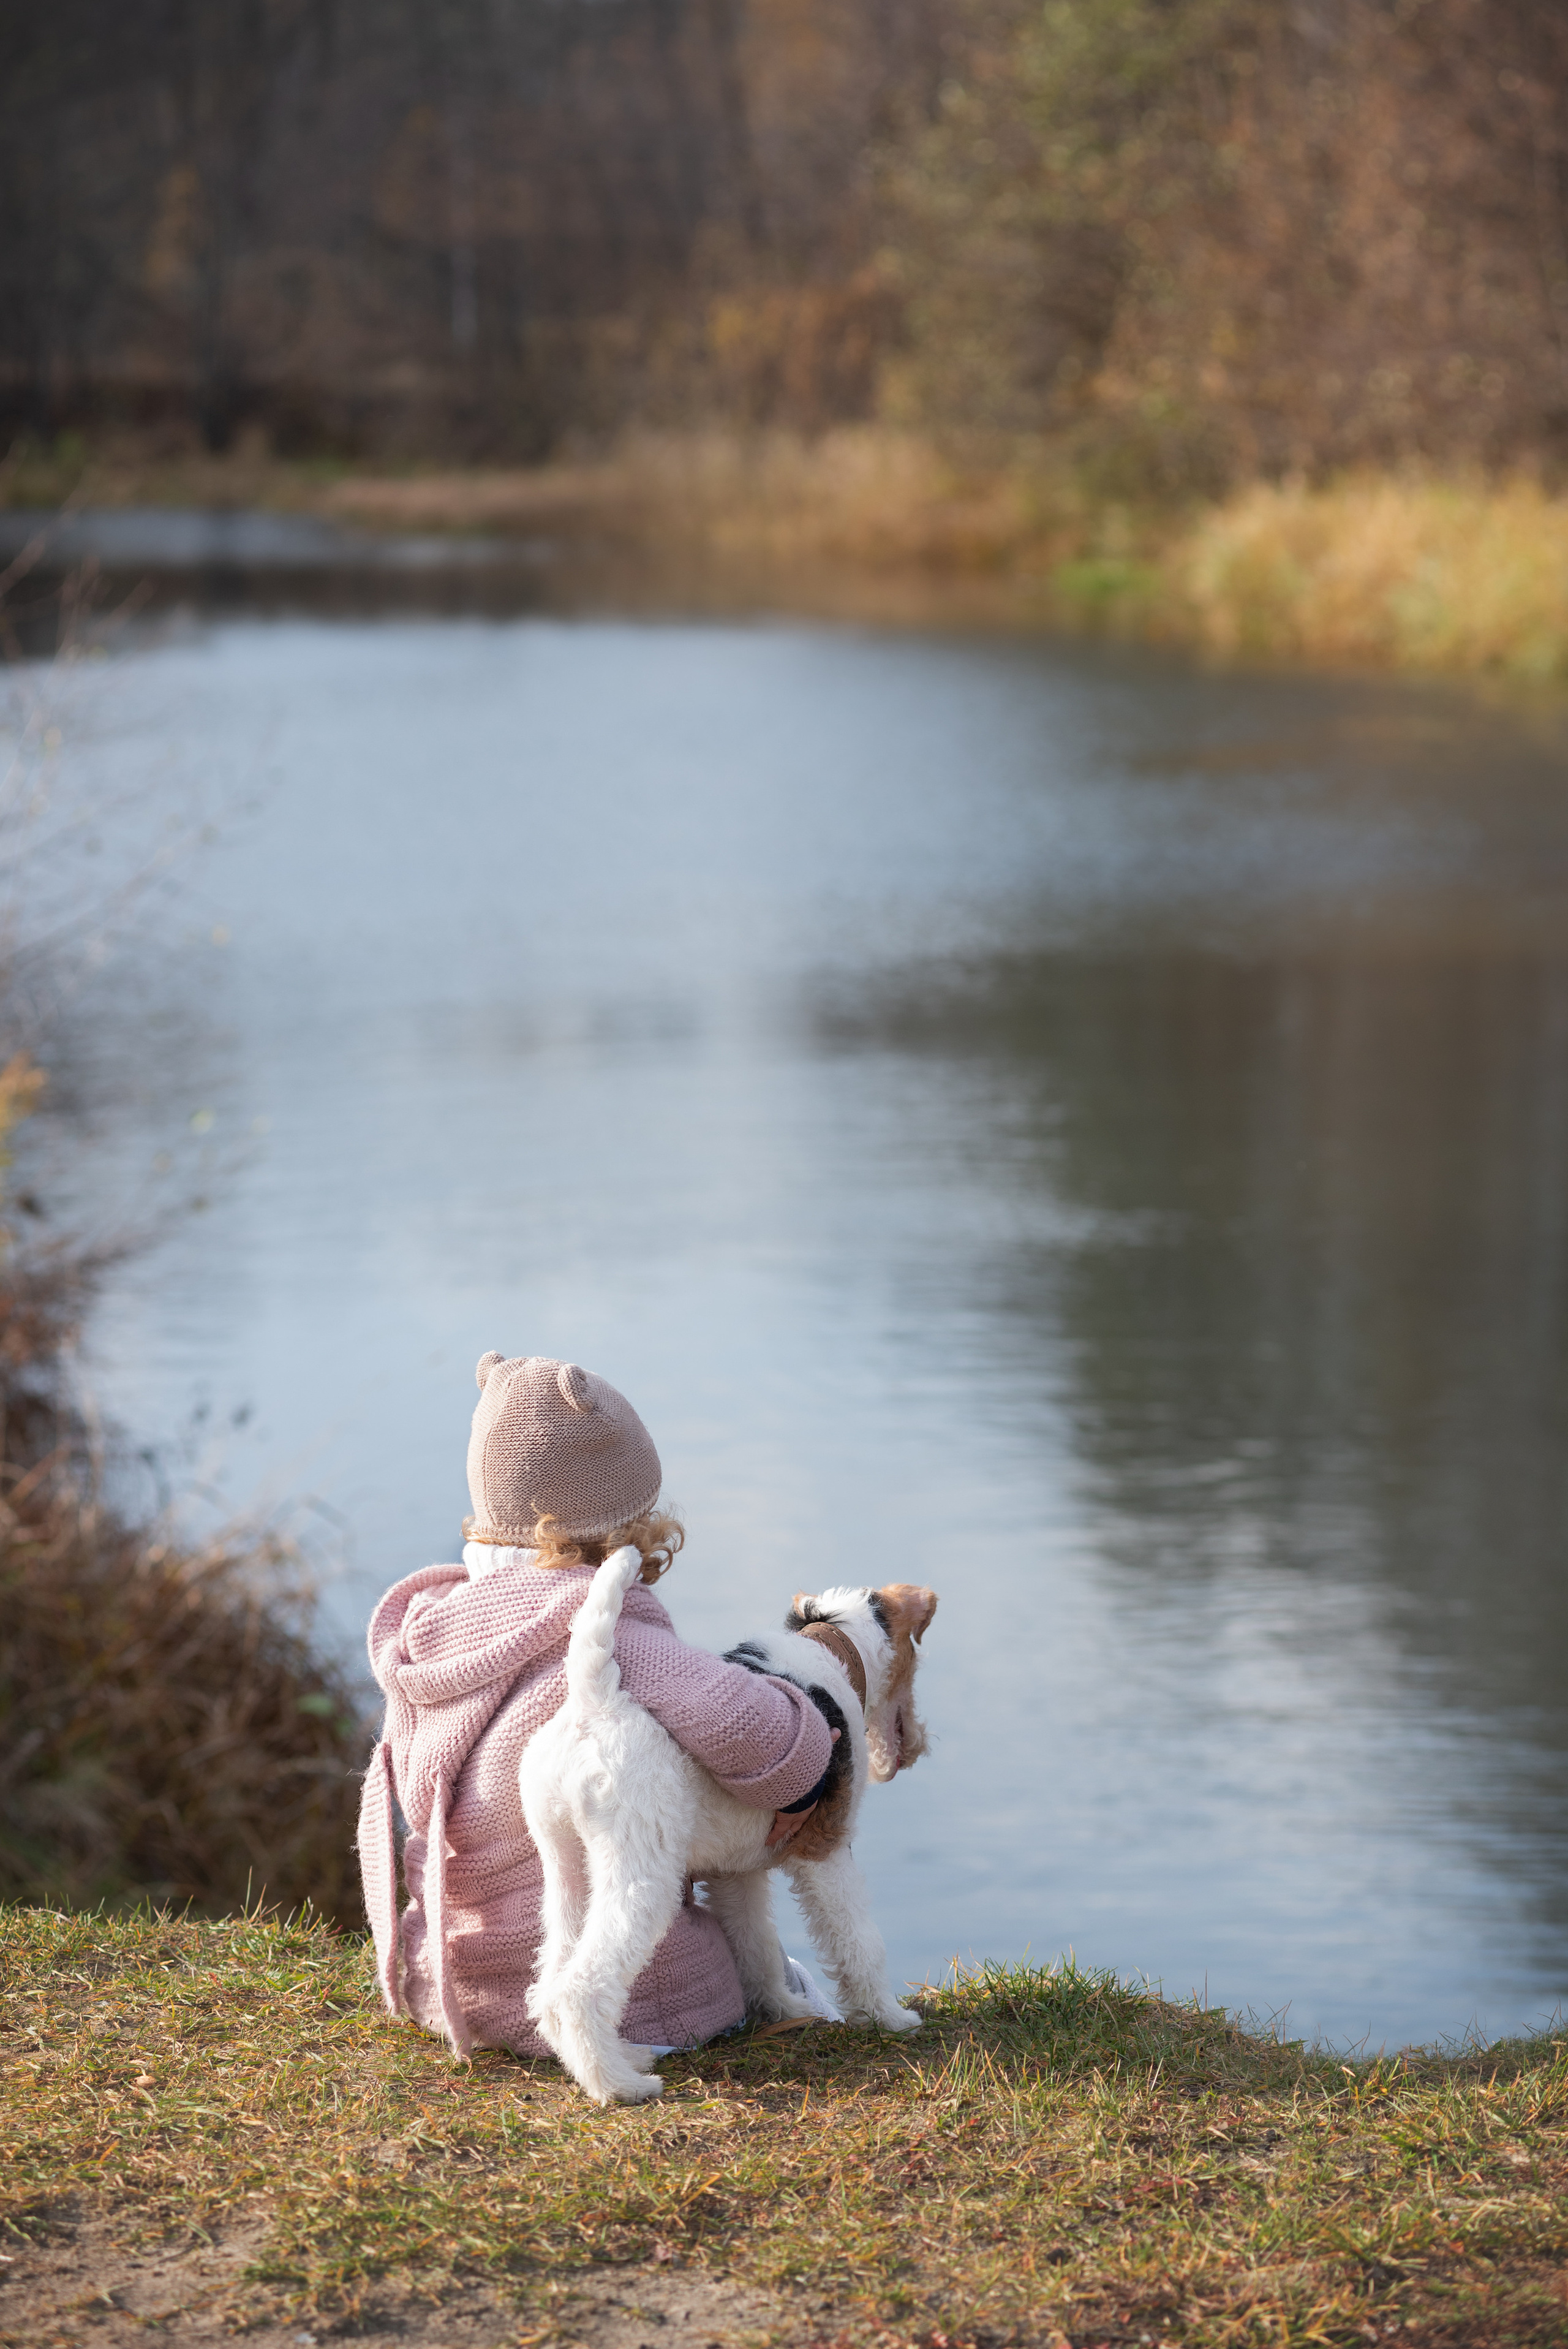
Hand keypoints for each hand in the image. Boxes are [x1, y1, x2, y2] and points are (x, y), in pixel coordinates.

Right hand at [764, 1727, 839, 1847]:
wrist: (797, 1781)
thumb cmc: (807, 1766)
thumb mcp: (818, 1752)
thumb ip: (827, 1741)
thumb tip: (837, 1730)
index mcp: (813, 1792)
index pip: (811, 1802)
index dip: (807, 1807)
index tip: (804, 1812)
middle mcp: (806, 1806)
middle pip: (802, 1818)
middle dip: (798, 1824)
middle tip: (794, 1831)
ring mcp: (796, 1814)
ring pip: (791, 1826)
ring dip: (787, 1831)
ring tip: (783, 1839)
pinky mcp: (784, 1818)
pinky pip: (778, 1829)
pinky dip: (774, 1836)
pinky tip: (768, 1842)